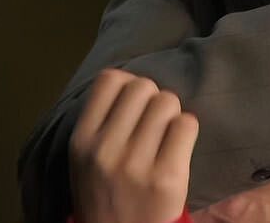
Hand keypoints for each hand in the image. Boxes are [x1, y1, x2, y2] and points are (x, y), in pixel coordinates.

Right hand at [69, 69, 198, 222]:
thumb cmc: (107, 191)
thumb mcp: (86, 156)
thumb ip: (102, 120)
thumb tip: (133, 78)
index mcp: (82, 140)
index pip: (110, 79)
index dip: (129, 85)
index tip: (134, 104)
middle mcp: (105, 150)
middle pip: (144, 86)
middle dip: (154, 98)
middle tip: (154, 121)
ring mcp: (136, 164)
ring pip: (168, 102)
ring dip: (172, 114)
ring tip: (166, 135)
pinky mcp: (167, 177)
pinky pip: (187, 124)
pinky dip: (187, 129)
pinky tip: (179, 146)